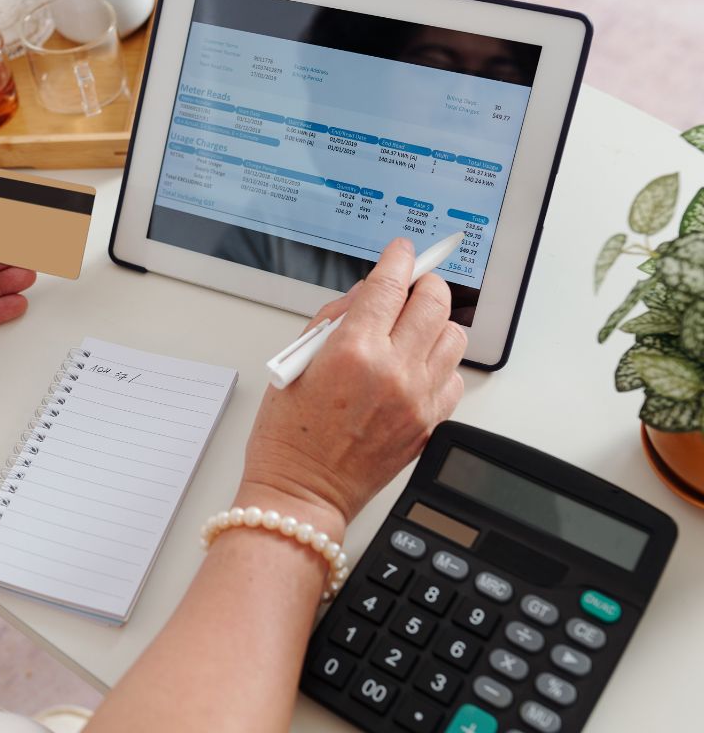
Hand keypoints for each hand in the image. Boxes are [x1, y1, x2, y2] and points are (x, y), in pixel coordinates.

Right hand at [239, 238, 465, 530]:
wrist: (302, 493)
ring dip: (435, 323)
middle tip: (410, 286)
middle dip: (423, 284)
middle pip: (434, 302)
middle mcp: (392, 371)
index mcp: (352, 351)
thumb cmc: (288, 436)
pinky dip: (439, 364)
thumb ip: (332, 322)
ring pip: (453, 336)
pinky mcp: (429, 423)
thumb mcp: (294, 364)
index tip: (401, 251)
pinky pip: (454, 377)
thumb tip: (364, 297)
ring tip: (412, 330)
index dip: (398, 259)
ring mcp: (417, 399)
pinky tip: (415, 367)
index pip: (390, 285)